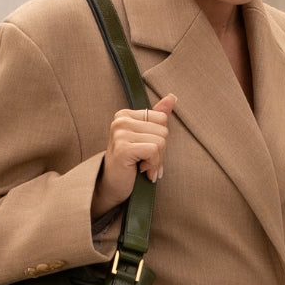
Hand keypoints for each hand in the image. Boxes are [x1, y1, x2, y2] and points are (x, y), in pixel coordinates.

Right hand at [91, 95, 175, 216]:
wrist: (113, 187)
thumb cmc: (130, 164)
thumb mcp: (145, 138)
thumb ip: (157, 117)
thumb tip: (172, 97)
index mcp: (125, 115)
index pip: (161, 118)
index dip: (160, 138)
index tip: (148, 151)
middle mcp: (121, 121)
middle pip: (163, 130)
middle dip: (160, 151)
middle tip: (147, 162)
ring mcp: (120, 134)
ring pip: (160, 142)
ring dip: (156, 160)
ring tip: (144, 167)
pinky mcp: (123, 148)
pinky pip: (153, 151)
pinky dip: (152, 165)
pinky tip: (142, 170)